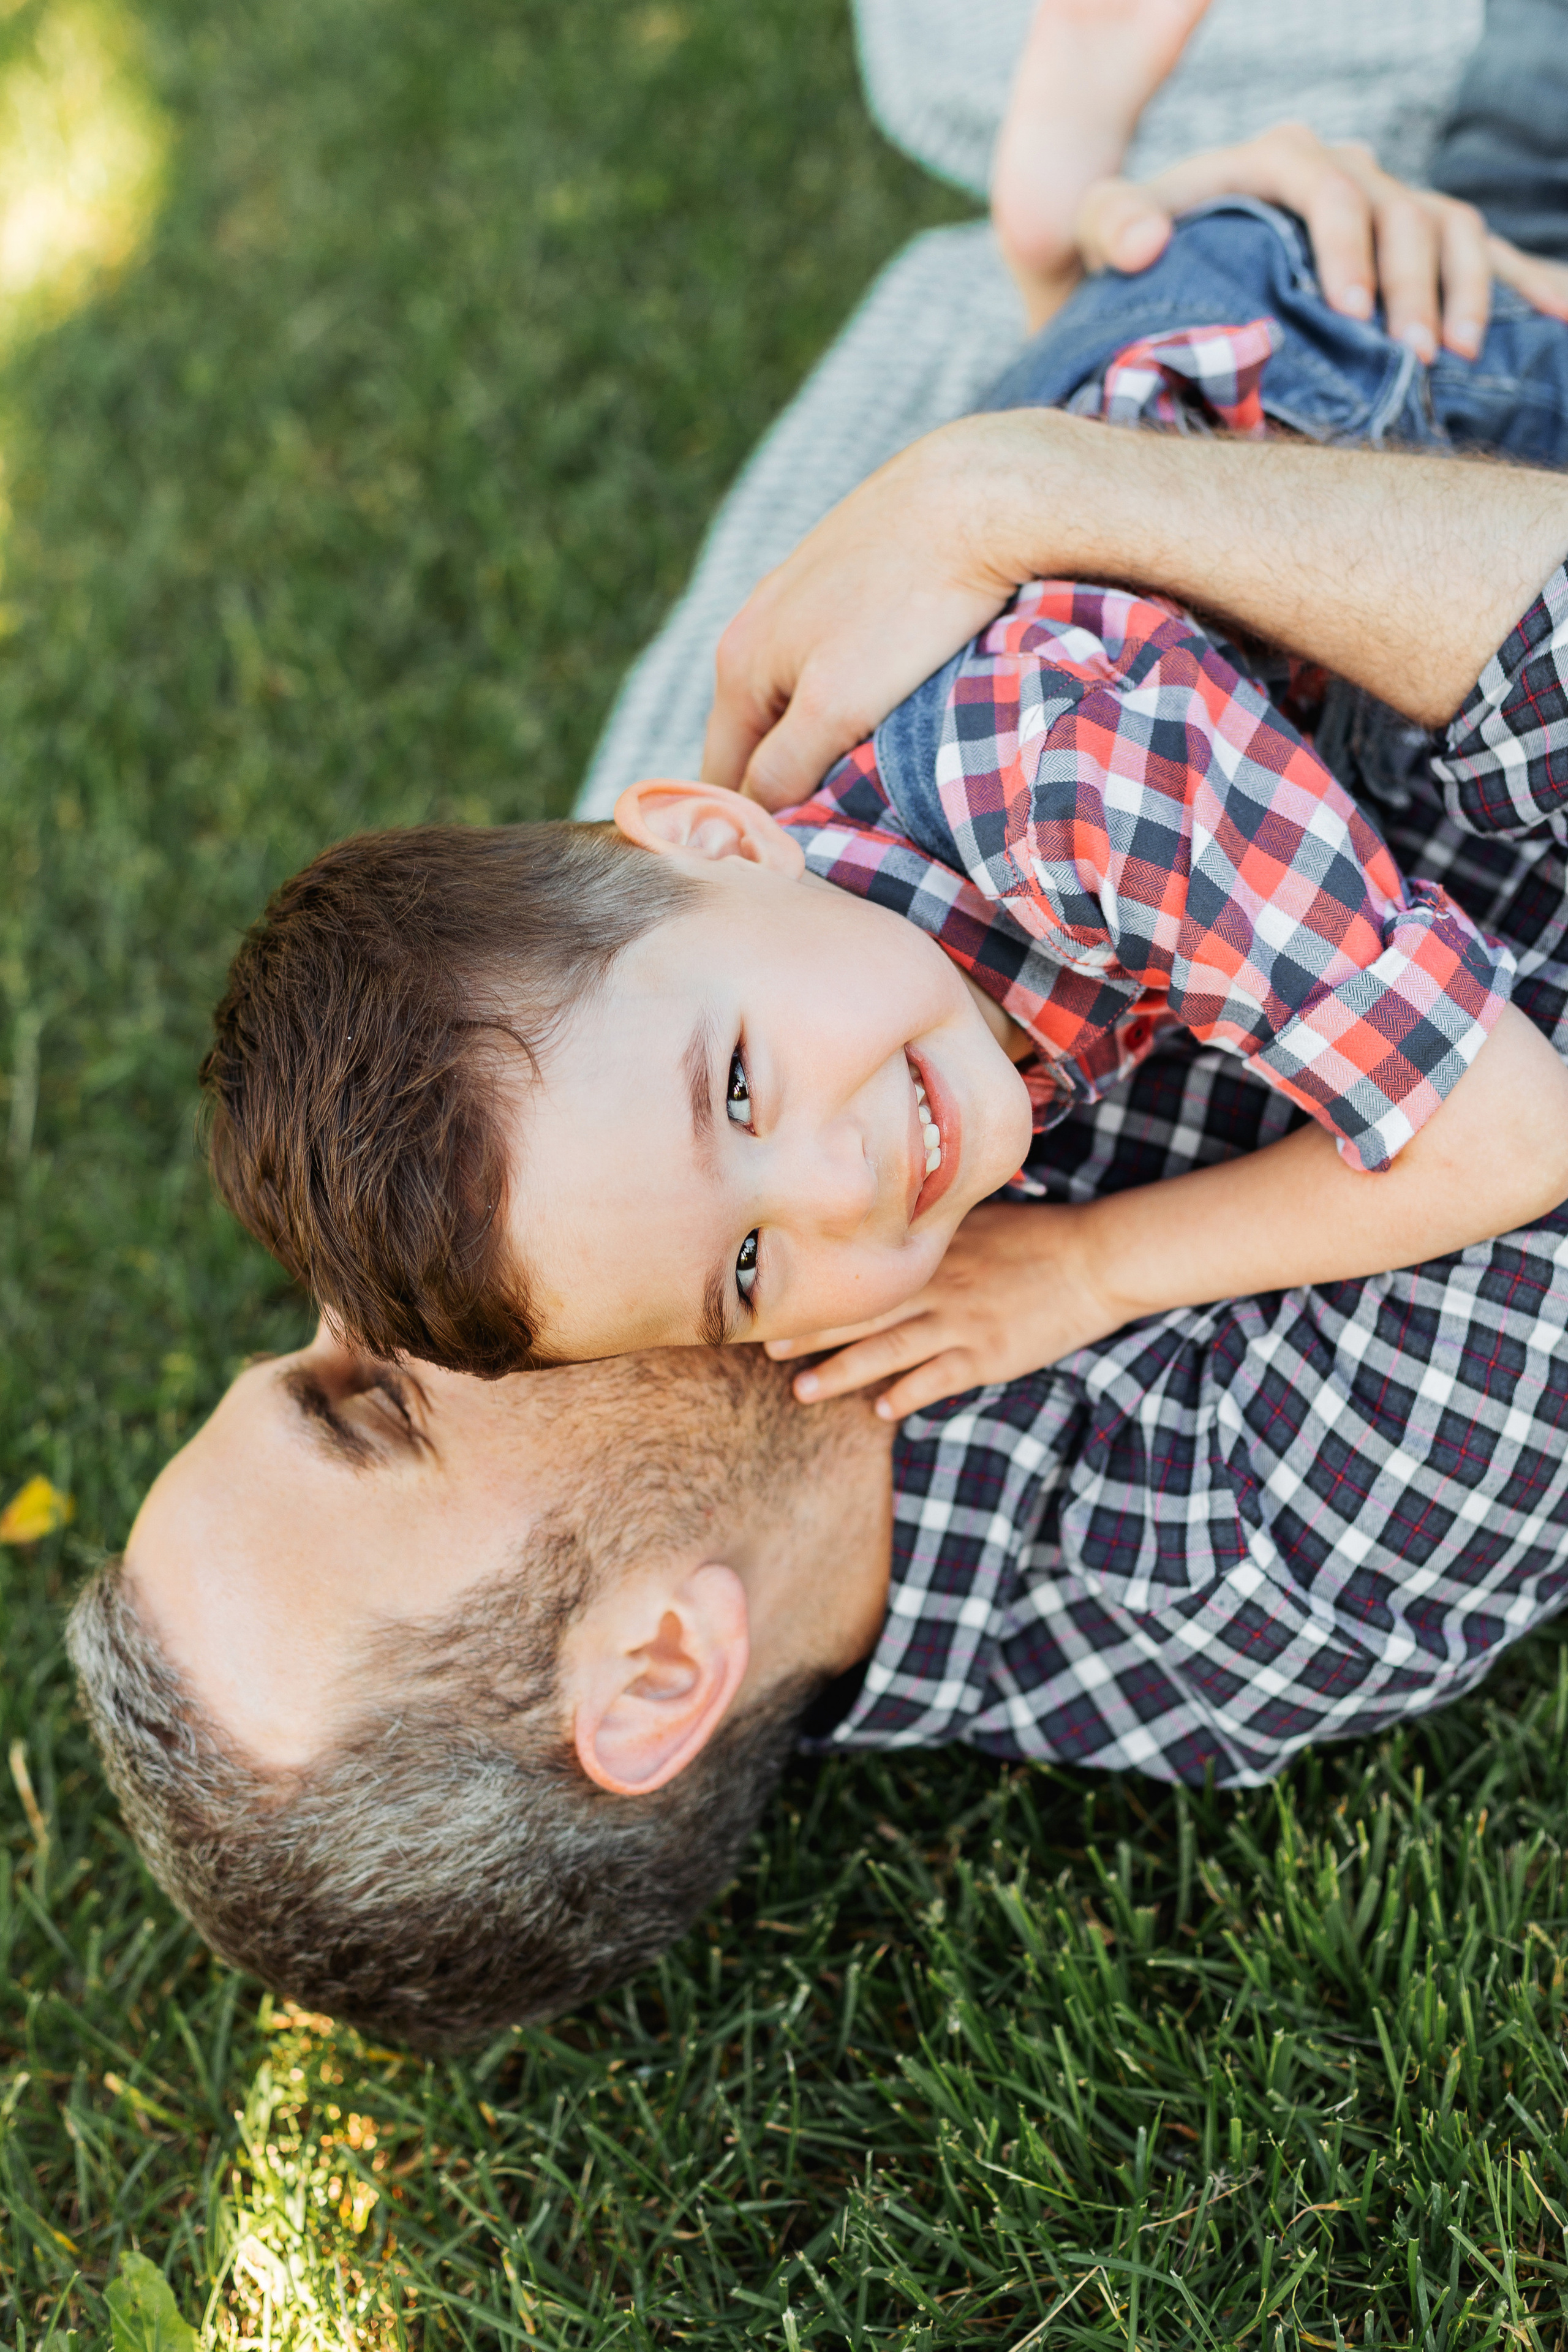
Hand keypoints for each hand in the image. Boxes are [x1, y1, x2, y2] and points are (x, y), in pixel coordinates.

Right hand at [702, 412, 1039, 808]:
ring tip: (859, 783)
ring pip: (794, 697)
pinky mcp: (851, 575)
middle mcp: (755, 624)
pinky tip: (887, 710)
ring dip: (815, 742)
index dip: (747, 830)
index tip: (788, 872)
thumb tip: (757, 814)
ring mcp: (800, 595)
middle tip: (828, 839)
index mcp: (739, 663)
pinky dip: (847, 695)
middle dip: (779, 788)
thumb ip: (785, 768)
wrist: (980, 494)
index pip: (720, 778)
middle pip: (752, 737)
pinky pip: (831, 660)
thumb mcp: (838, 707)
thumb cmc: (910, 605)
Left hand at [764, 1200, 1125, 1418]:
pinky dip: (908, 1395)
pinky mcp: (987, 1354)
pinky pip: (938, 1379)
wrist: (1093, 1259)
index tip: (777, 1304)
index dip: (817, 1293)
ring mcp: (960, 1322)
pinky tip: (881, 1411)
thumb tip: (890, 1233)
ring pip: (887, 1351)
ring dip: (841, 1373)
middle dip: (811, 1335)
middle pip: (860, 1314)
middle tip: (766, 1351)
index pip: (861, 1275)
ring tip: (802, 1392)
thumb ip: (932, 1231)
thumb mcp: (976, 1220)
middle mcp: (935, 1287)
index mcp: (930, 1254)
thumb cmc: (1036, 1237)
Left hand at [1076, 120, 1567, 362]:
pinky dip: (1525, 286)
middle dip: (1416, 284)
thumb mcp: (1091, 236)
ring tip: (1455, 362)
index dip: (1350, 244)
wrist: (1143, 282)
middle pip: (1404, 211)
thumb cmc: (1118, 260)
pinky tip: (1557, 322)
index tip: (1352, 311)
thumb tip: (1140, 240)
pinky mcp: (1410, 250)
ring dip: (1467, 292)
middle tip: (1413, 358)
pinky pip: (1484, 256)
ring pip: (1452, 230)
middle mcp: (1340, 173)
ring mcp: (1383, 209)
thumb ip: (1107, 223)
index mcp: (1275, 161)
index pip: (1332, 187)